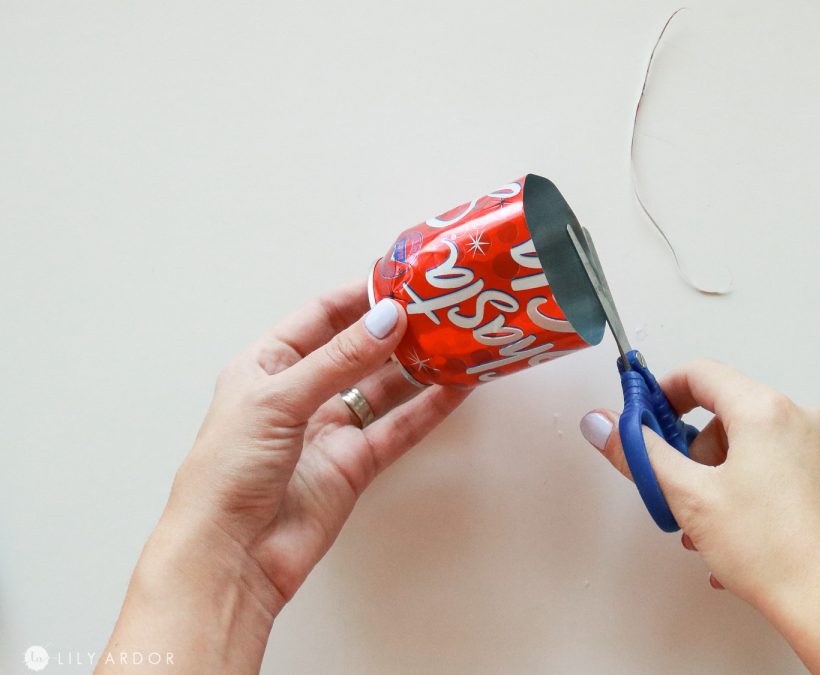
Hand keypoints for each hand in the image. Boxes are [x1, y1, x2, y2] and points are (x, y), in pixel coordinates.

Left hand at [100, 282, 469, 673]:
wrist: (231, 555)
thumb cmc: (228, 473)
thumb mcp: (277, 400)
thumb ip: (338, 360)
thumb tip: (388, 319)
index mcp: (267, 366)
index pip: (320, 316)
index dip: (360, 297)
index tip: (403, 281)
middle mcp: (301, 393)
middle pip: (358, 350)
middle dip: (396, 329)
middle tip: (439, 308)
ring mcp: (329, 430)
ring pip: (384, 387)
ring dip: (417, 366)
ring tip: (457, 341)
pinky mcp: (354, 464)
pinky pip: (398, 428)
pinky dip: (428, 408)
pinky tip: (456, 388)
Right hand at [579, 359, 819, 673]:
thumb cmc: (772, 553)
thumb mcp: (689, 498)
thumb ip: (641, 454)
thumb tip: (604, 425)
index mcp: (766, 411)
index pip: (701, 374)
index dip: (663, 393)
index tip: (645, 419)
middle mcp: (803, 418)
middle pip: (729, 413)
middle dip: (696, 451)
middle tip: (680, 490)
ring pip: (756, 443)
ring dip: (723, 475)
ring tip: (711, 525)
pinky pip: (782, 466)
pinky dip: (754, 487)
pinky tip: (740, 531)